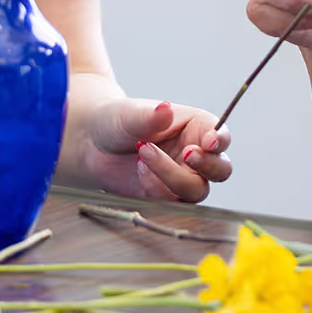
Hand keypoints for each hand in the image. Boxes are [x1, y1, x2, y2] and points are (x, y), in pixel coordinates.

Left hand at [76, 98, 233, 202]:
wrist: (91, 145)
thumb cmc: (116, 121)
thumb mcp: (130, 115)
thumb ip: (150, 116)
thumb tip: (165, 109)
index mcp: (196, 128)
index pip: (220, 136)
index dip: (220, 140)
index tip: (210, 142)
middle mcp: (194, 154)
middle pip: (220, 169)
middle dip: (208, 165)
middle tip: (187, 154)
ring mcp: (181, 178)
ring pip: (196, 190)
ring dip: (173, 176)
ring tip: (143, 155)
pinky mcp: (165, 198)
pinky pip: (171, 204)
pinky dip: (156, 190)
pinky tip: (138, 173)